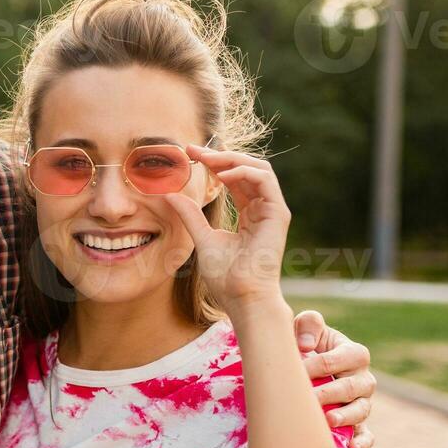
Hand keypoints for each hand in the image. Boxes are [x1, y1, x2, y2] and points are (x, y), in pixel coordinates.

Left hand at [163, 146, 289, 312]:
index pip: (233, 178)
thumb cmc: (226, 276)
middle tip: (194, 151)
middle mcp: (263, 208)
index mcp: (249, 213)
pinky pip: (265, 181)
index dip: (213, 164)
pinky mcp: (278, 214)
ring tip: (207, 160)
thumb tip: (169, 194)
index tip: (188, 155)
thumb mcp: (202, 237)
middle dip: (220, 156)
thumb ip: (190, 215)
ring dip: (232, 159)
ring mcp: (273, 210)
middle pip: (246, 168)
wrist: (242, 297)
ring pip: (259, 169)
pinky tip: (222, 175)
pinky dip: (243, 172)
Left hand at [294, 311, 375, 447]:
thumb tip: (305, 345)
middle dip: (330, 393)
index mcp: (354, 353)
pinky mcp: (359, 423)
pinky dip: (362, 442)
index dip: (316, 366)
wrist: (307, 366)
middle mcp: (363, 379)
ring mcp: (362, 402)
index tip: (294, 372)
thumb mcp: (307, 327)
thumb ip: (309, 324)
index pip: (338, 360)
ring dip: (346, 416)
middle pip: (351, 387)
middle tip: (308, 398)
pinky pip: (367, 434)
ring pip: (361, 411)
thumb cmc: (306, 344)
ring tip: (329, 420)